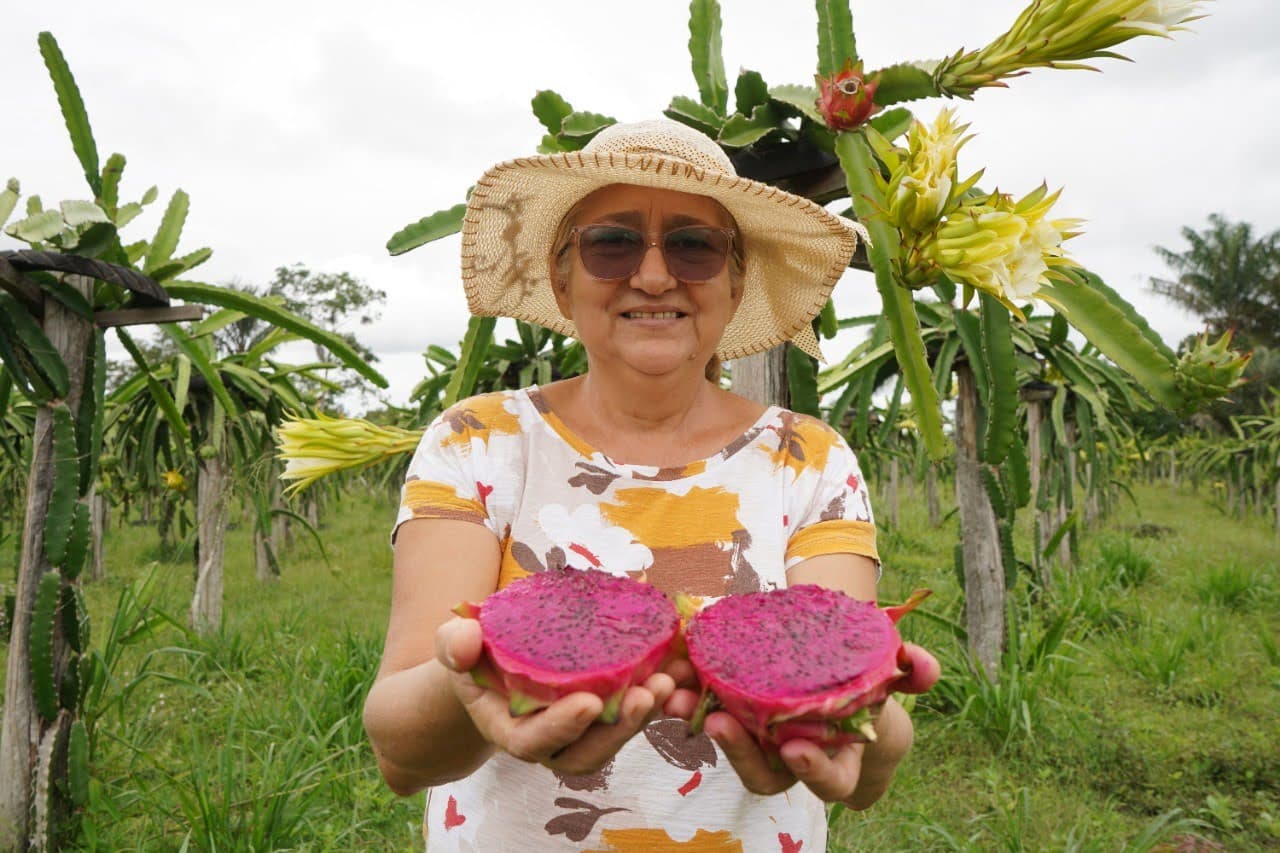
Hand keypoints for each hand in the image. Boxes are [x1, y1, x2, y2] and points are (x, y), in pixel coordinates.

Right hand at [435, 617, 676, 775]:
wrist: (491, 663)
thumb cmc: (473, 654)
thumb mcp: (454, 643)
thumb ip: (453, 643)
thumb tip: (464, 638)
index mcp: (508, 729)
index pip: (534, 741)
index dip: (562, 726)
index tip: (591, 702)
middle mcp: (548, 741)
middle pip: (587, 752)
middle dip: (621, 727)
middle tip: (649, 692)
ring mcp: (579, 732)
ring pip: (616, 738)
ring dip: (647, 714)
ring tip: (670, 679)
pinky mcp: (604, 715)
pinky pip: (632, 714)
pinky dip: (658, 695)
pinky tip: (678, 666)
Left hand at [664, 643, 939, 804]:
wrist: (839, 673)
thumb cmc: (869, 683)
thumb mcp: (892, 674)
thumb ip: (912, 671)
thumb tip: (925, 667)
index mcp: (838, 758)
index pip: (826, 780)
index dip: (813, 767)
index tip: (795, 746)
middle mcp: (793, 758)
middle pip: (763, 773)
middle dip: (739, 751)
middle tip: (718, 724)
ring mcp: (759, 739)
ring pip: (727, 746)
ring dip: (699, 722)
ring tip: (679, 697)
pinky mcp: (731, 712)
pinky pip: (705, 713)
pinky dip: (686, 695)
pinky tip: (670, 673)